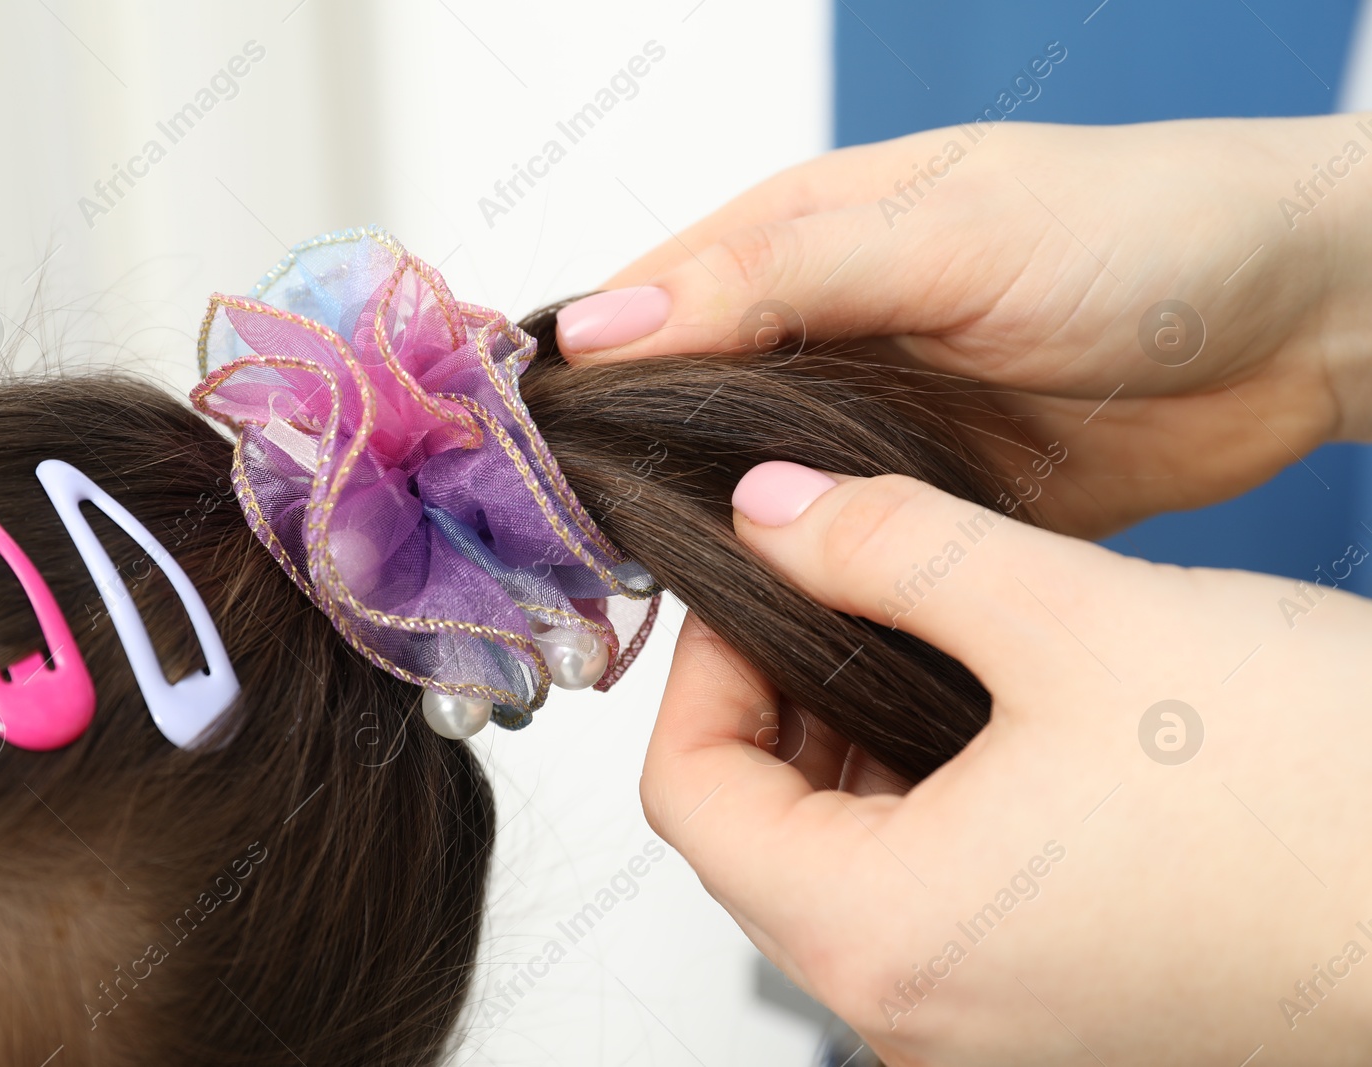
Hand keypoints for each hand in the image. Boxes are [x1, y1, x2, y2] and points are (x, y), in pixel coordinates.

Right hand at [559, 116, 1371, 538]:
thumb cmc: (1146, 230)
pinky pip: (829, 549)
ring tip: (641, 613)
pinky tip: (752, 629)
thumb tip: (607, 324)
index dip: (574, 377)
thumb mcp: (947, 232)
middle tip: (562, 563)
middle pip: (676, 411)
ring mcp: (868, 425)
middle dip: (620, 478)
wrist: (1300, 323)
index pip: (645, 304)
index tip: (513, 458)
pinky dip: (787, 583)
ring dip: (699, 542)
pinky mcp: (923, 504)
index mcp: (802, 239)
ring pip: (744, 490)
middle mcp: (819, 332)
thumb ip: (777, 276)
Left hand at [641, 463, 1371, 1064]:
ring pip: (842, 873)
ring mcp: (989, 1033)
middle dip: (778, 704)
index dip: (702, 668)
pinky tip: (984, 725)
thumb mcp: (1076, 619)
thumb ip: (889, 549)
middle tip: (829, 599)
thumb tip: (771, 510)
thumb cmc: (1325, 800)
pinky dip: (924, 811)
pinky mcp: (1057, 1019)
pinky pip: (929, 909)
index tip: (752, 587)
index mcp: (886, 936)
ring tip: (912, 647)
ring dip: (850, 753)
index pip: (690, 794)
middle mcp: (919, 1017)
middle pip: (757, 839)